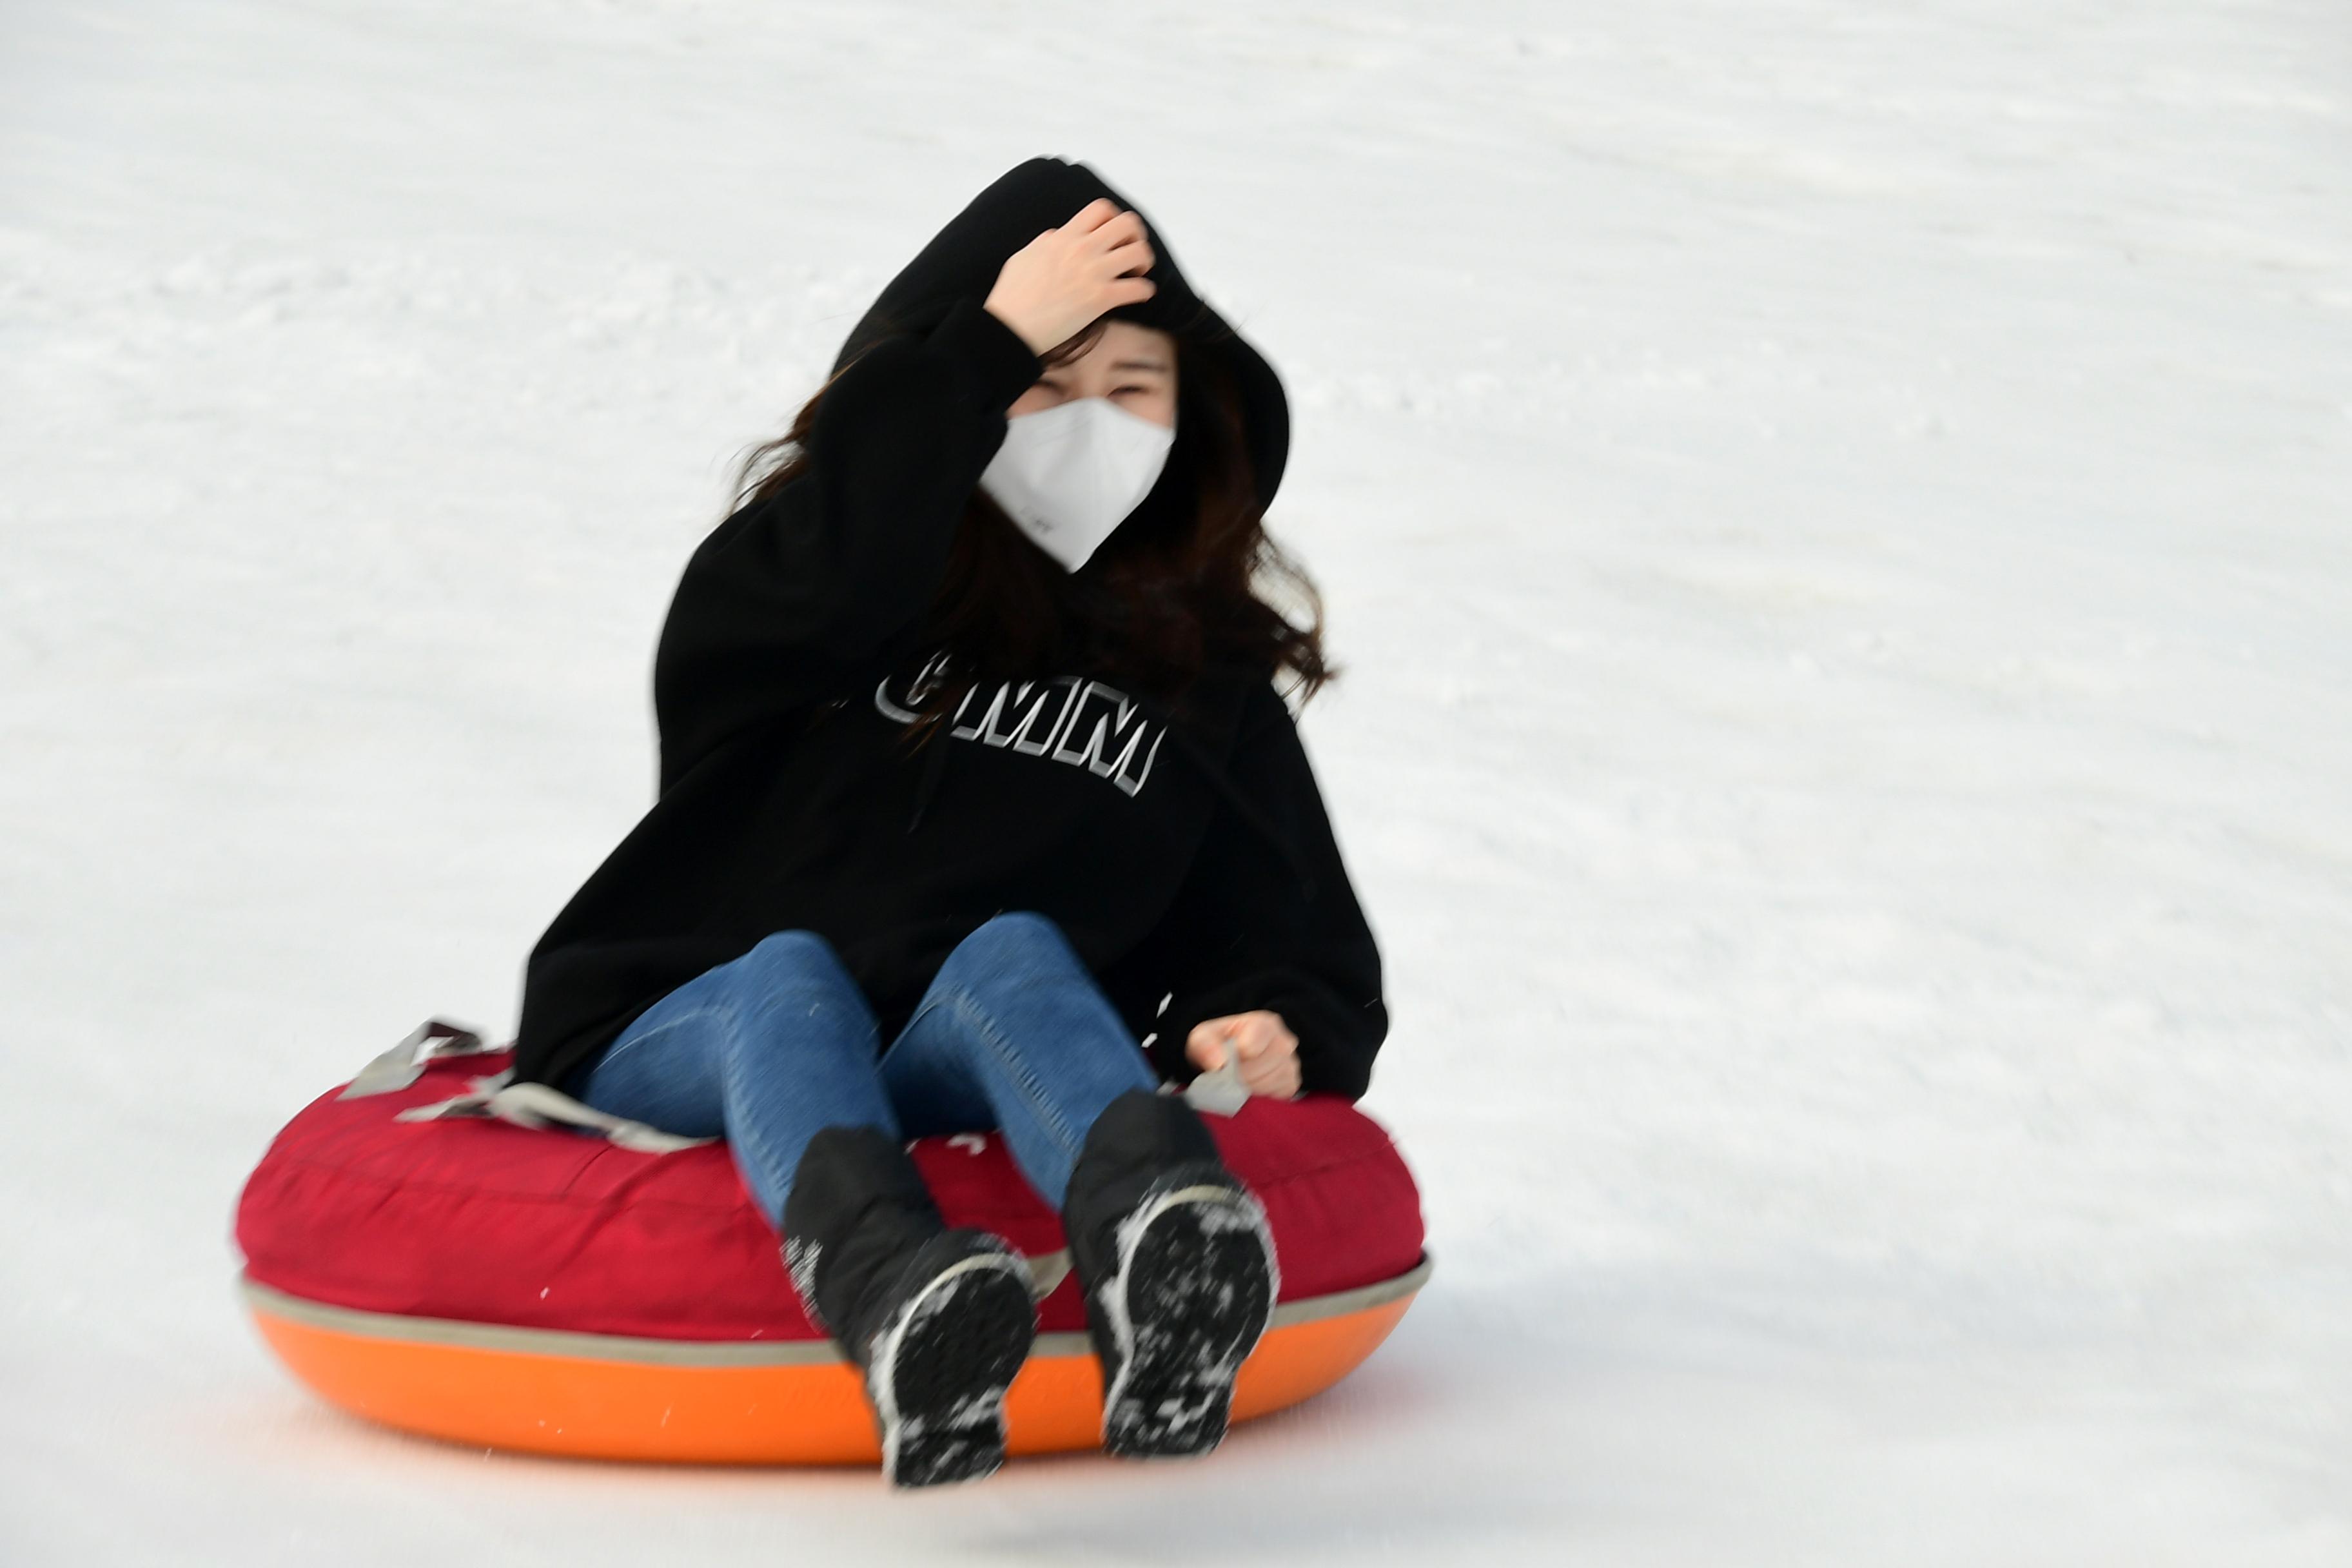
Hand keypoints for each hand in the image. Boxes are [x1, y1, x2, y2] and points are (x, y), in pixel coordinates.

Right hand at [983, 197, 1157, 357]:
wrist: (1009, 327)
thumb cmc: (1012, 295)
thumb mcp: (1024, 256)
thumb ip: (1046, 242)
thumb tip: (1058, 235)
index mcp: (1064, 236)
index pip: (1101, 209)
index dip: (1115, 218)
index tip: (1114, 236)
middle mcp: (1081, 249)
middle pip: (1127, 224)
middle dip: (1136, 236)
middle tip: (1132, 253)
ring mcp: (1092, 273)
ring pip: (1139, 252)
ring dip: (1144, 262)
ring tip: (1136, 274)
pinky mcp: (1100, 299)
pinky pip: (1138, 288)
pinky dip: (1145, 291)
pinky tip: (1140, 296)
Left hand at [1185, 1010, 1301, 1099]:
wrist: (1227, 1060)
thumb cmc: (1217, 1045)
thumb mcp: (1202, 1038)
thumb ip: (1205, 1046)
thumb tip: (1219, 1064)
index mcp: (1265, 1023)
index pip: (1251, 1047)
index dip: (1234, 1061)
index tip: (1225, 1062)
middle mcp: (1284, 1040)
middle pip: (1263, 1067)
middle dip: (1240, 1078)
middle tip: (1228, 1077)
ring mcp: (1292, 1063)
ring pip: (1271, 1083)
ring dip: (1250, 1089)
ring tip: (1238, 1082)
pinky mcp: (1292, 1083)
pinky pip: (1278, 1096)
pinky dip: (1261, 1098)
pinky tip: (1251, 1089)